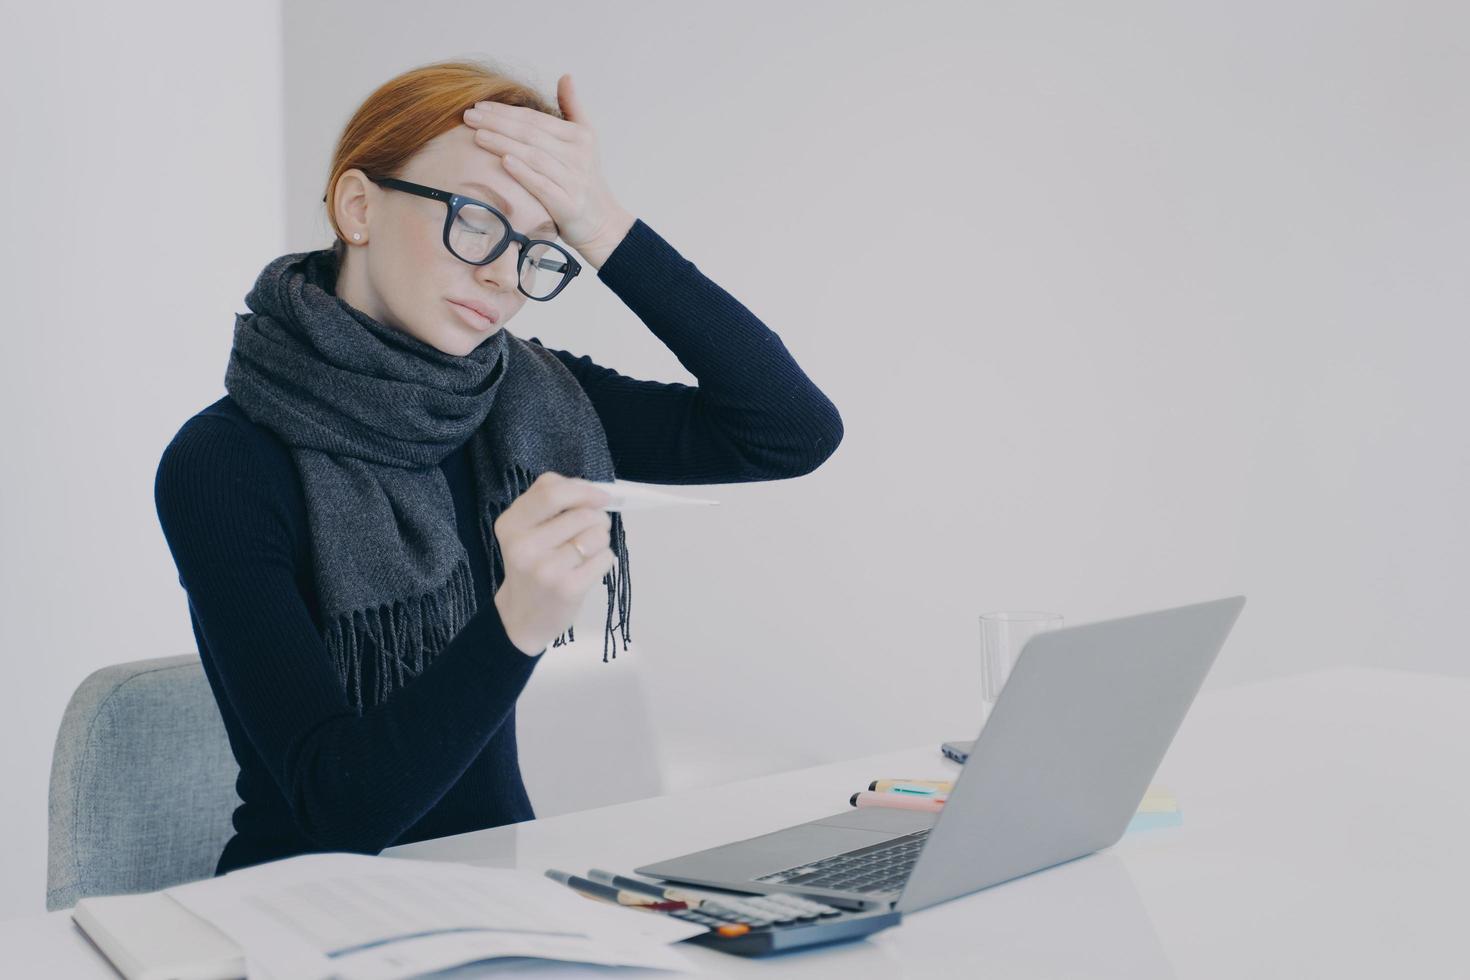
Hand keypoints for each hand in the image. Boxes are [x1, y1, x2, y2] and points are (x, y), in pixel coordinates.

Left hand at [462, 73, 634, 268]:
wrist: (602, 224)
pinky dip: (523, 172)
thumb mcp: (586, 140)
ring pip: (533, 156)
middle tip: (469, 117)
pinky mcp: (569, 204)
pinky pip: (542, 185)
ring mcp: (574, 180)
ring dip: (503, 144)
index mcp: (579, 137)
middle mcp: (578, 156)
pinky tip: (503, 162)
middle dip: (497, 123)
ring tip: (477, 136)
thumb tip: (565, 76)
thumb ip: (573, 108)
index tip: (480, 106)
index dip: (506, 111)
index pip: (535, 119)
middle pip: (531, 134)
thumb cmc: (584, 180)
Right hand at [491, 471, 616, 656]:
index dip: (583, 489)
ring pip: (597, 534)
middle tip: (594, 528)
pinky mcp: (567, 588)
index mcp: (510, 525)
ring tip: (588, 550)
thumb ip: (550, 503)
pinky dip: (604, 559)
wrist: (522, 617)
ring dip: (602, 539)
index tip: (601, 497)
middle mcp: (523, 546)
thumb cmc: (531, 566)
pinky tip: (588, 569)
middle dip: (598, 517)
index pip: (551, 491)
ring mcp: (545, 569)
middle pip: (582, 513)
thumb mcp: (525, 531)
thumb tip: (593, 490)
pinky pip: (604, 558)